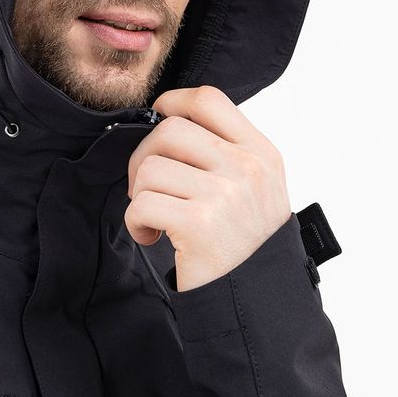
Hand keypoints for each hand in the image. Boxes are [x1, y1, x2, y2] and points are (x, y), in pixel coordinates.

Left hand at [125, 86, 291, 291]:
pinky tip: (152, 235)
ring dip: (140, 195)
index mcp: (261, 153)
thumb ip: (226, 150)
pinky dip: (136, 222)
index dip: (173, 102)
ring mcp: (224, 195)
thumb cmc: (247, 242)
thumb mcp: (257, 186)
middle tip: (147, 185)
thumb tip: (170, 120)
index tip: (159, 118)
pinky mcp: (198, 224)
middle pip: (170, 130)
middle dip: (144, 156)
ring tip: (156, 216)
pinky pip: (141, 204)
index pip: (208, 99)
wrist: (256, 297)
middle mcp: (246, 169)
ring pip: (150, 168)